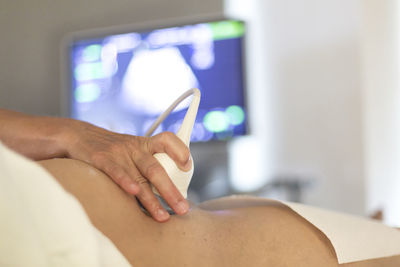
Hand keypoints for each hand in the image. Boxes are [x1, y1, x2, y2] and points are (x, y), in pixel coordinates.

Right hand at [64, 120, 190, 221]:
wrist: (80, 135)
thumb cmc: (113, 149)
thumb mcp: (133, 149)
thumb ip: (149, 164)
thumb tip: (171, 192)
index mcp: (145, 144)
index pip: (167, 140)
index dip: (179, 150)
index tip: (187, 166)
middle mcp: (135, 148)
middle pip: (156, 169)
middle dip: (171, 191)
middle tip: (183, 207)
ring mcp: (119, 154)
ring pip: (140, 177)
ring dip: (152, 200)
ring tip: (163, 216)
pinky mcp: (102, 159)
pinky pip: (116, 172)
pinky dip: (125, 182)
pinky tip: (134, 193)